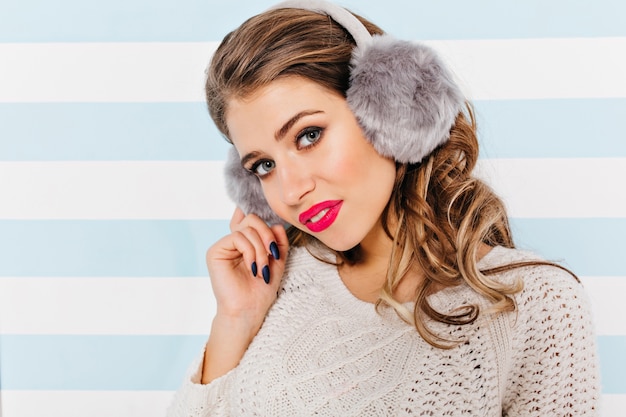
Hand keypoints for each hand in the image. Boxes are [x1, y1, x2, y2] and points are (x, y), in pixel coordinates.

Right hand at [206, 207, 288, 335]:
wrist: (249, 311)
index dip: (261, 220)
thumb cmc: (261, 290)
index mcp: (246, 243)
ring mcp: (224, 246)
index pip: (250, 219)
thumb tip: (276, 224)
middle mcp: (233, 242)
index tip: (271, 235)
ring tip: (263, 270)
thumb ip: (278, 241)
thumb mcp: (277, 261)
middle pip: (252, 219)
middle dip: (267, 236)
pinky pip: (237, 237)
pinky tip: (252, 269)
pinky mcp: (215, 251)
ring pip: (247, 229)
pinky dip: (250, 252)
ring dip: (261, 250)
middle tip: (273, 255)